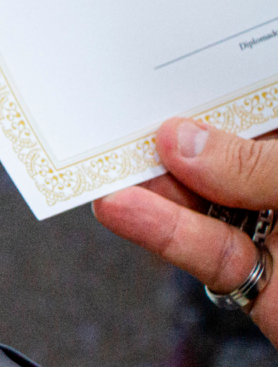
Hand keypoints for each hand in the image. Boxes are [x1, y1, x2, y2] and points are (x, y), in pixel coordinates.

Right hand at [94, 118, 277, 343]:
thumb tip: (185, 141)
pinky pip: (199, 251)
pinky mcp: (254, 279)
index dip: (205, 97)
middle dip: (165, 143)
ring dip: (147, 189)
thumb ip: (257, 164)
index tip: (154, 87)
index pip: (251, 112)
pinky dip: (156, 232)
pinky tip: (120, 209)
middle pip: (214, 156)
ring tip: (104, 170)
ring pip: (196, 204)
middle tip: (114, 128)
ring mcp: (271, 232)